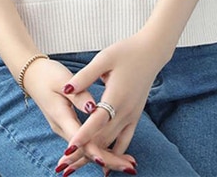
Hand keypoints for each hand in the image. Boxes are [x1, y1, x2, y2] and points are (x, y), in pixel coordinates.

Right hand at [21, 58, 135, 174]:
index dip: (95, 150)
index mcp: (61, 116)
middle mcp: (62, 127)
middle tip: (131, 167)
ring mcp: (65, 128)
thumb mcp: (62, 81)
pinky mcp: (69, 125)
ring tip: (130, 164)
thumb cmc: (48, 75)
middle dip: (108, 160)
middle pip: (86, 150)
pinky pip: (85, 142)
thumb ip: (78, 95)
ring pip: (87, 148)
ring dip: (108, 157)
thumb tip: (93, 108)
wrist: (33, 75)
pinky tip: (115, 153)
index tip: (110, 160)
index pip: (80, 141)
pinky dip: (101, 148)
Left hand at [55, 31, 170, 174]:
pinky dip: (115, 153)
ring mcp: (132, 115)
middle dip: (83, 152)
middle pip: (103, 137)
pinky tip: (106, 166)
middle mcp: (126, 110)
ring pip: (113, 142)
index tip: (68, 148)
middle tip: (65, 166)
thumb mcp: (104, 59)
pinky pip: (125, 140)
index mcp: (116, 96)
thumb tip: (66, 88)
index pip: (96, 121)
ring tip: (77, 167)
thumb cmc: (126, 52)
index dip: (82, 135)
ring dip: (96, 155)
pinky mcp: (135, 115)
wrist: (151, 52)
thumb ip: (85, 76)